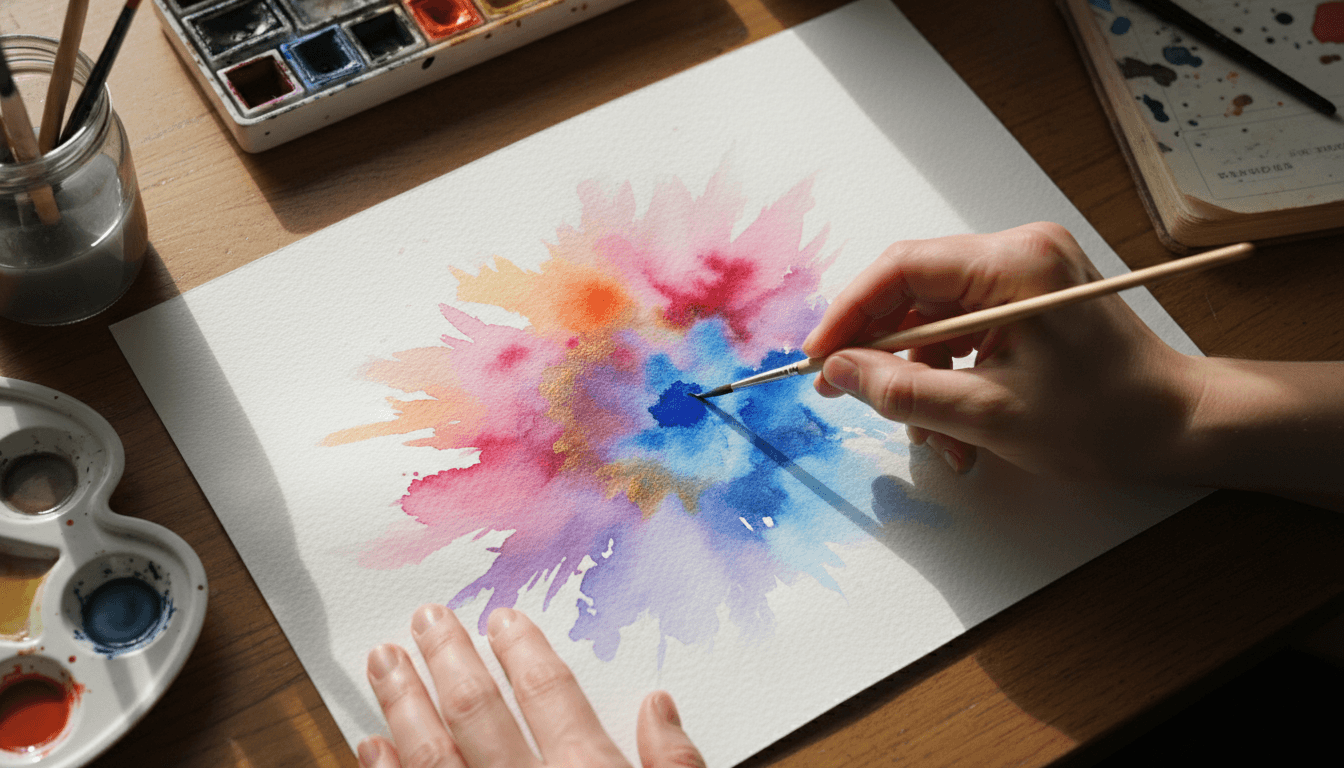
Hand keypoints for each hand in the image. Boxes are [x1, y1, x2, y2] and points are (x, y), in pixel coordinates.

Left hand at [360, 605, 703, 767]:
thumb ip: (674, 766)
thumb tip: (659, 705)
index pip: (550, 698)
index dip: (525, 653)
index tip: (503, 619)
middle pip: (479, 715)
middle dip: (450, 660)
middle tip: (428, 617)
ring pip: (433, 754)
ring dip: (404, 703)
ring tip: (385, 660)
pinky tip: (370, 744)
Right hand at [801, 222, 1196, 482]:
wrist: (1182, 426)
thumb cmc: (1105, 420)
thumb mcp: (990, 415)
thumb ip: (904, 392)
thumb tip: (837, 371)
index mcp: (1016, 264)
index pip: (903, 268)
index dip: (849, 313)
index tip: (816, 358)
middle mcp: (1019, 252)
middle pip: (915, 290)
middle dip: (882, 352)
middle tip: (843, 393)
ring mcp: (1026, 273)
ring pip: (935, 317)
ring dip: (919, 378)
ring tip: (930, 436)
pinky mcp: (1030, 299)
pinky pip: (963, 329)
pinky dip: (950, 376)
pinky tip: (955, 427)